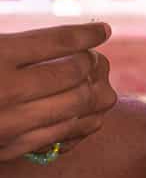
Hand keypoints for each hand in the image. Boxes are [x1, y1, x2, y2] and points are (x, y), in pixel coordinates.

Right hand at [0, 23, 117, 162]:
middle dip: (89, 63)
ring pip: (75, 107)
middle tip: (92, 58)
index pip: (55, 41)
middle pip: (72, 74)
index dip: (85, 34)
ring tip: (93, 83)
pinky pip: (63, 135)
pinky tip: (88, 112)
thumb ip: (14, 44)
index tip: (103, 30)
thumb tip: (61, 36)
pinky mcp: (10, 148)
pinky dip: (84, 121)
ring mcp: (9, 124)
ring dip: (93, 92)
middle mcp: (4, 91)